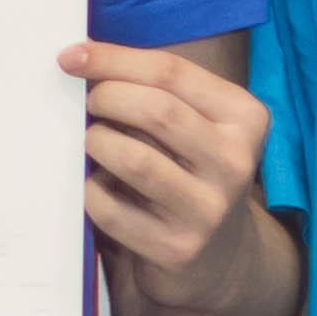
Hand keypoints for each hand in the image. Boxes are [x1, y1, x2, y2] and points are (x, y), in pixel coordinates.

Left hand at [66, 43, 277, 315]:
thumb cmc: (188, 172)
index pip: (172, 73)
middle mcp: (236, 162)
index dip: (114, 60)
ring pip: (134, 159)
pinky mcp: (178, 248)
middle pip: (156, 111)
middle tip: (86, 104)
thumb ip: (155, 91)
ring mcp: (209, 209)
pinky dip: (90, 190)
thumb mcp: (193, 126)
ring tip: (90, 141)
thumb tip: (79, 58)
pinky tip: (93, 185)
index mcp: (245, 118)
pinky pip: (112, 208)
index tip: (71, 56)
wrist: (215, 259)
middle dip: (106, 98)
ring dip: (97, 142)